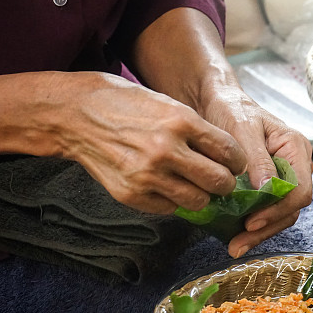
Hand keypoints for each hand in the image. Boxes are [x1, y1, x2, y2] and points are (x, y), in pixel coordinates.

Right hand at [57, 72, 247, 213]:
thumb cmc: (124, 103)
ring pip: (197, 201)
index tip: (234, 164)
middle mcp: (167, 150)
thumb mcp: (167, 104)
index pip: (230, 152)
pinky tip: (167, 186)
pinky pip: (169, 209)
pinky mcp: (131, 194)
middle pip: (219, 182)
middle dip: (225, 183)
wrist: (74, 115)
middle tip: (220, 180)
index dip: (237, 161)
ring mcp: (148, 175)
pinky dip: (173, 201)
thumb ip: (196, 130)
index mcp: (181, 121)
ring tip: (194, 185)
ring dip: (201, 196)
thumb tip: (225, 156)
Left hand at [198, 84, 312, 257]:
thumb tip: (268, 188)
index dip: (278, 209)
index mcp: (295, 149)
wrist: (218, 103)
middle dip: (267, 228)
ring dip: (259, 232)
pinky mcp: (266, 187)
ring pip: (280, 214)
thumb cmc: (232, 109)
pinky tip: (233, 235)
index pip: (300, 190)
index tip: (251, 221)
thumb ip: (257, 158)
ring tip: (234, 245)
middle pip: (291, 207)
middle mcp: (295, 166)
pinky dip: (251, 225)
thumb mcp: (242, 129)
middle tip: (238, 242)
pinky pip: (266, 210)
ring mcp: (282, 178)